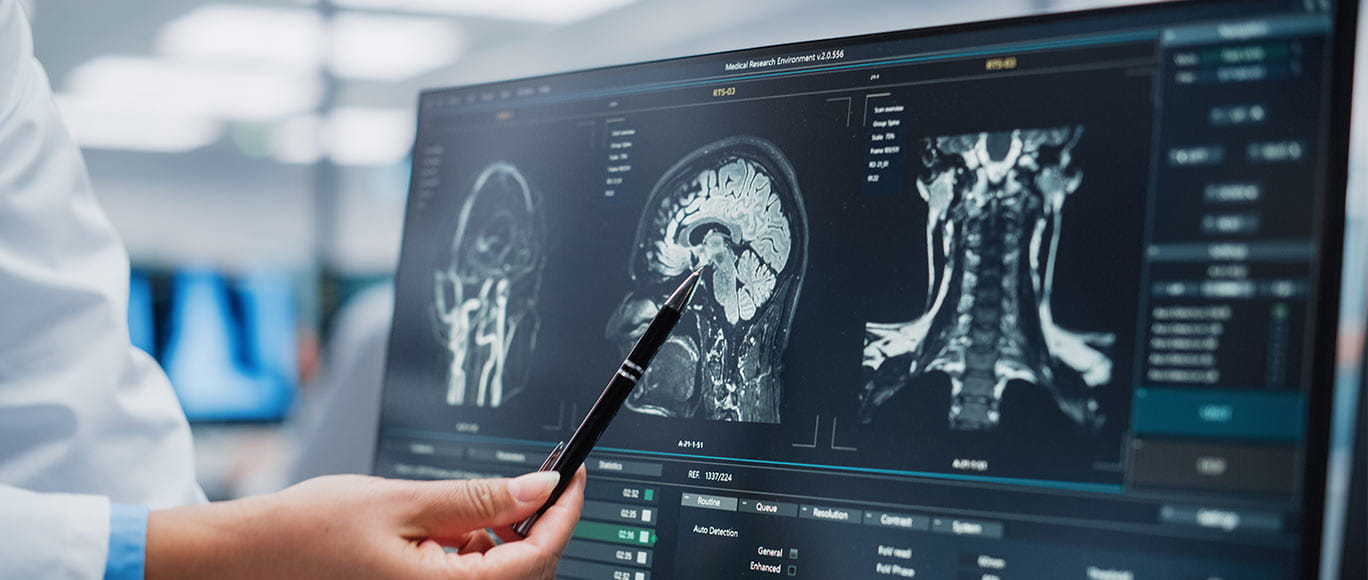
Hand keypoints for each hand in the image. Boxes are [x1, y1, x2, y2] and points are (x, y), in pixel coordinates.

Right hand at [146, 468, 585, 579]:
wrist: (248, 560)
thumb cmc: (309, 531)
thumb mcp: (403, 501)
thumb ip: (478, 499)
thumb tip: (540, 489)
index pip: (535, 560)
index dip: (565, 516)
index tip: (576, 478)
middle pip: (525, 576)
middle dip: (538, 528)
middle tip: (533, 482)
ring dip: (505, 543)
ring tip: (477, 506)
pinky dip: (475, 557)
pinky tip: (454, 530)